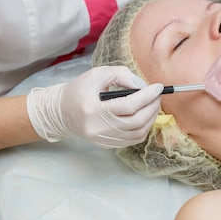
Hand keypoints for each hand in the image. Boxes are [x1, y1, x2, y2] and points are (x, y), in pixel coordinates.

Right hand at [26, 66, 162, 147]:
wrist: (61, 111)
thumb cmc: (80, 90)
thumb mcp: (98, 74)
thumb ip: (122, 75)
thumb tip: (143, 87)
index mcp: (92, 109)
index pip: (128, 105)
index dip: (147, 96)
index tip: (158, 87)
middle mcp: (97, 128)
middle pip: (136, 122)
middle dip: (152, 107)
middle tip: (158, 96)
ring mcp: (102, 139)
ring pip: (137, 133)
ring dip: (151, 118)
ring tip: (153, 104)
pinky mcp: (107, 145)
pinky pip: (133, 140)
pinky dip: (144, 127)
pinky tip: (145, 116)